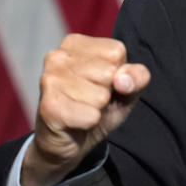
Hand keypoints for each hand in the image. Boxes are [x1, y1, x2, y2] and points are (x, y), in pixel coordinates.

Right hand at [20, 34, 150, 185]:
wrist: (68, 142)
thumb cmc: (97, 107)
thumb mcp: (126, 88)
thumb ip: (137, 77)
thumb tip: (123, 80)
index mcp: (76, 44)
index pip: (117, 52)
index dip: (118, 73)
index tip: (101, 83)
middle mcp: (58, 56)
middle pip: (109, 73)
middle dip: (106, 92)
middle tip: (89, 99)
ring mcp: (49, 80)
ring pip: (100, 96)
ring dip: (97, 109)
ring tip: (81, 109)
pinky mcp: (48, 106)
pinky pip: (90, 116)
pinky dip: (89, 122)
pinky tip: (74, 121)